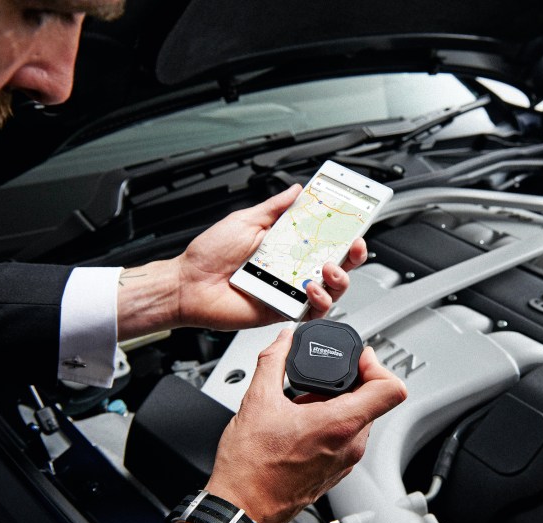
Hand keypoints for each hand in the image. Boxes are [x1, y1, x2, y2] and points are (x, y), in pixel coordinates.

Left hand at [116, 184, 367, 339]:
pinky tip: (310, 288)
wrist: (187, 286)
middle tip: (354, 245)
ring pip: (331, 289)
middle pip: (336, 263)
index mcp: (285, 244)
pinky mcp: (284, 310)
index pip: (324, 236)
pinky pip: (312, 311)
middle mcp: (292, 267)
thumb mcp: (244, 221)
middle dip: (353, 254)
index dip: (343, 229)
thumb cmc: (208, 256)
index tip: (355, 220)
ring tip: (329, 268)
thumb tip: (296, 191)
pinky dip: (319, 301)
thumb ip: (274, 208)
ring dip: (339, 278)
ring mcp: (290, 290)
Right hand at [205, 328, 406, 522]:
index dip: (378, 365)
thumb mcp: (257, 401)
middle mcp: (351, 446)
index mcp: (340, 425)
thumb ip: (273, 361)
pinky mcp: (336, 472)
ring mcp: (346, 462)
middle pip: (374, 401)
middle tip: (323, 376)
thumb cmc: (249, 468)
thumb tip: (283, 341)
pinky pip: (347, 439)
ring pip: (360, 420)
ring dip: (340, 403)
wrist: (240, 508)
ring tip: (307, 401)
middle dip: (351, 382)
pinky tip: (303, 423)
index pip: (391, 390)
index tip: (359, 358)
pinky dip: (333, 424)